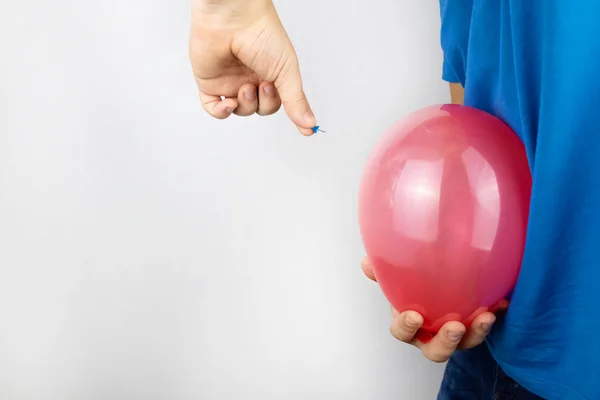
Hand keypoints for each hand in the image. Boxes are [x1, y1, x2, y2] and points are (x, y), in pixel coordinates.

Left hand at [189, 0, 316, 134]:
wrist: (233, 18)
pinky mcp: (210, 82)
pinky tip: (228, 103)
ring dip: (245, 104)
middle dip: (264, 103)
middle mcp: (250, 77)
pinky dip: (221, 112)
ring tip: (246, 86)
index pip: (279, 101)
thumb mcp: (286, 71)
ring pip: (239, 110)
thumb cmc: (262, 34)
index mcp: (270, 73)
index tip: (306, 129)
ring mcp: (230, 81)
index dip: (290, 113)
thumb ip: (296, 101)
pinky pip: (213, 108)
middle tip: (263, 86)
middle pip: (260, 108)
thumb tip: (310, 125)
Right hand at [362, 257, 506, 362]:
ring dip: (476, 332)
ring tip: (486, 316)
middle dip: (446, 342)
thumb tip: (368, 263)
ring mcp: (456, 334)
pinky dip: (495, 315)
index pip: (403, 332)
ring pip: (465, 343)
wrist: (442, 280)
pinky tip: (501, 302)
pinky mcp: (476, 326)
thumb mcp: (397, 276)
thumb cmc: (415, 285)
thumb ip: (384, 270)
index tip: (414, 315)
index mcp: (410, 324)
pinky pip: (486, 326)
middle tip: (455, 327)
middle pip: (436, 350)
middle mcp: (432, 334)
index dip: (407, 327)